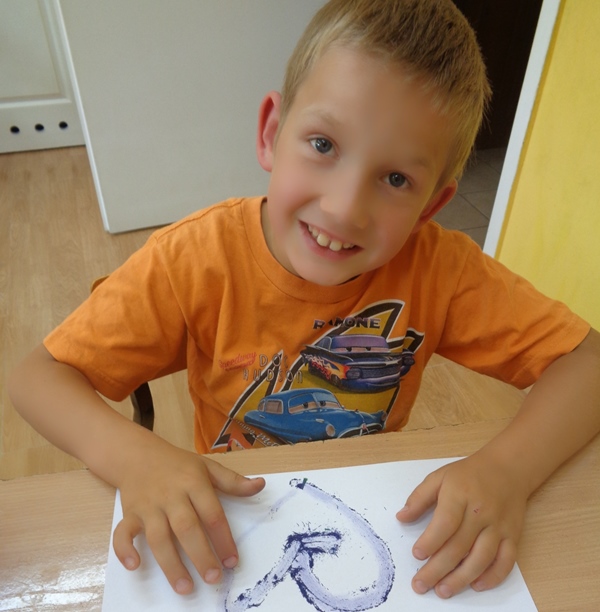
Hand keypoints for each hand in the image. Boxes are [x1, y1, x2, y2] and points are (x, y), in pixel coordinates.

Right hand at [112, 438, 264, 594]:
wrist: (138, 454)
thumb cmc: (178, 465)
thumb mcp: (207, 466)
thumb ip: (232, 481)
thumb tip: (260, 485)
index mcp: (194, 482)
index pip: (212, 513)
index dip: (223, 538)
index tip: (233, 561)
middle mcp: (171, 495)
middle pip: (187, 528)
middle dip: (200, 555)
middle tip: (214, 578)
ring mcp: (149, 506)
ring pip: (158, 537)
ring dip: (170, 564)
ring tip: (185, 587)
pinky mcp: (129, 514)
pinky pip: (123, 533)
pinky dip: (125, 549)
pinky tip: (135, 565)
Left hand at [396, 454, 527, 598]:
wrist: (507, 468)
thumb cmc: (469, 474)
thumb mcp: (439, 477)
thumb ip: (419, 498)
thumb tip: (401, 518)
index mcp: (459, 495)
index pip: (445, 523)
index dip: (430, 542)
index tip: (416, 555)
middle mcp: (480, 512)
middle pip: (459, 546)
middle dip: (438, 569)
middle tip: (421, 584)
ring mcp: (498, 526)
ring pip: (481, 558)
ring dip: (461, 578)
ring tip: (443, 591)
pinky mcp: (513, 535)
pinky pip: (506, 561)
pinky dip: (493, 577)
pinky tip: (476, 585)